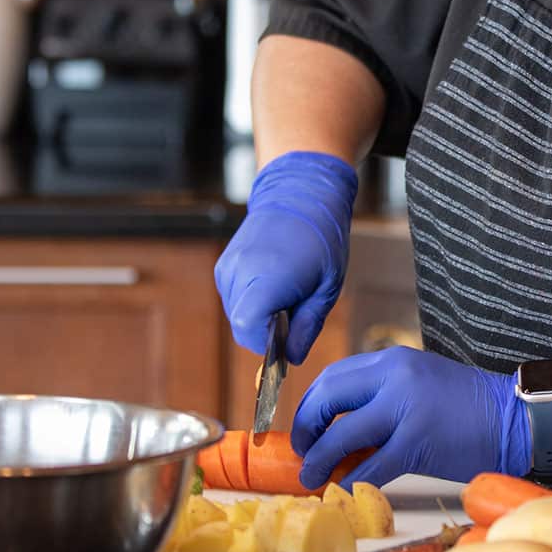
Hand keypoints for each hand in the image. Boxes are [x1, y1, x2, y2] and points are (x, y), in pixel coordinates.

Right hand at [214, 151, 357, 362]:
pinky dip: (251, 299)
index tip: (288, 340)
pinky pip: (233, 298)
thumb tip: (291, 359)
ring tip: (287, 289)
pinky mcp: (223, 265)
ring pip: (237, 314)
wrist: (300, 193)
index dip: (267, 344)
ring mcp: (228, 268)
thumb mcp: (327, 286)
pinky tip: (273, 281)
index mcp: (267, 279)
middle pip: (242, 328)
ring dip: (260, 314)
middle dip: (267, 331)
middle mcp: (240, 273)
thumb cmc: (321, 238)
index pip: (248, 330)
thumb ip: (308, 325)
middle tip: (296, 310)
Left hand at [291, 344, 530, 489]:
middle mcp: (395, 376)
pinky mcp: (417, 443)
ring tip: (312, 477)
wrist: (515, 419)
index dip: (309, 405)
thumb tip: (337, 428)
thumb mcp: (419, 383)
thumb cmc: (469, 407)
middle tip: (302, 452)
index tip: (304, 428)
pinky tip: (343, 492)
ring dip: (318, 460)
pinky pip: (369, 467)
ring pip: (341, 434)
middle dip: (305, 429)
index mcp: (393, 359)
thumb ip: (381, 396)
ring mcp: (405, 409)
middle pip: (327, 399)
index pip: (332, 376)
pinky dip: (350, 483)